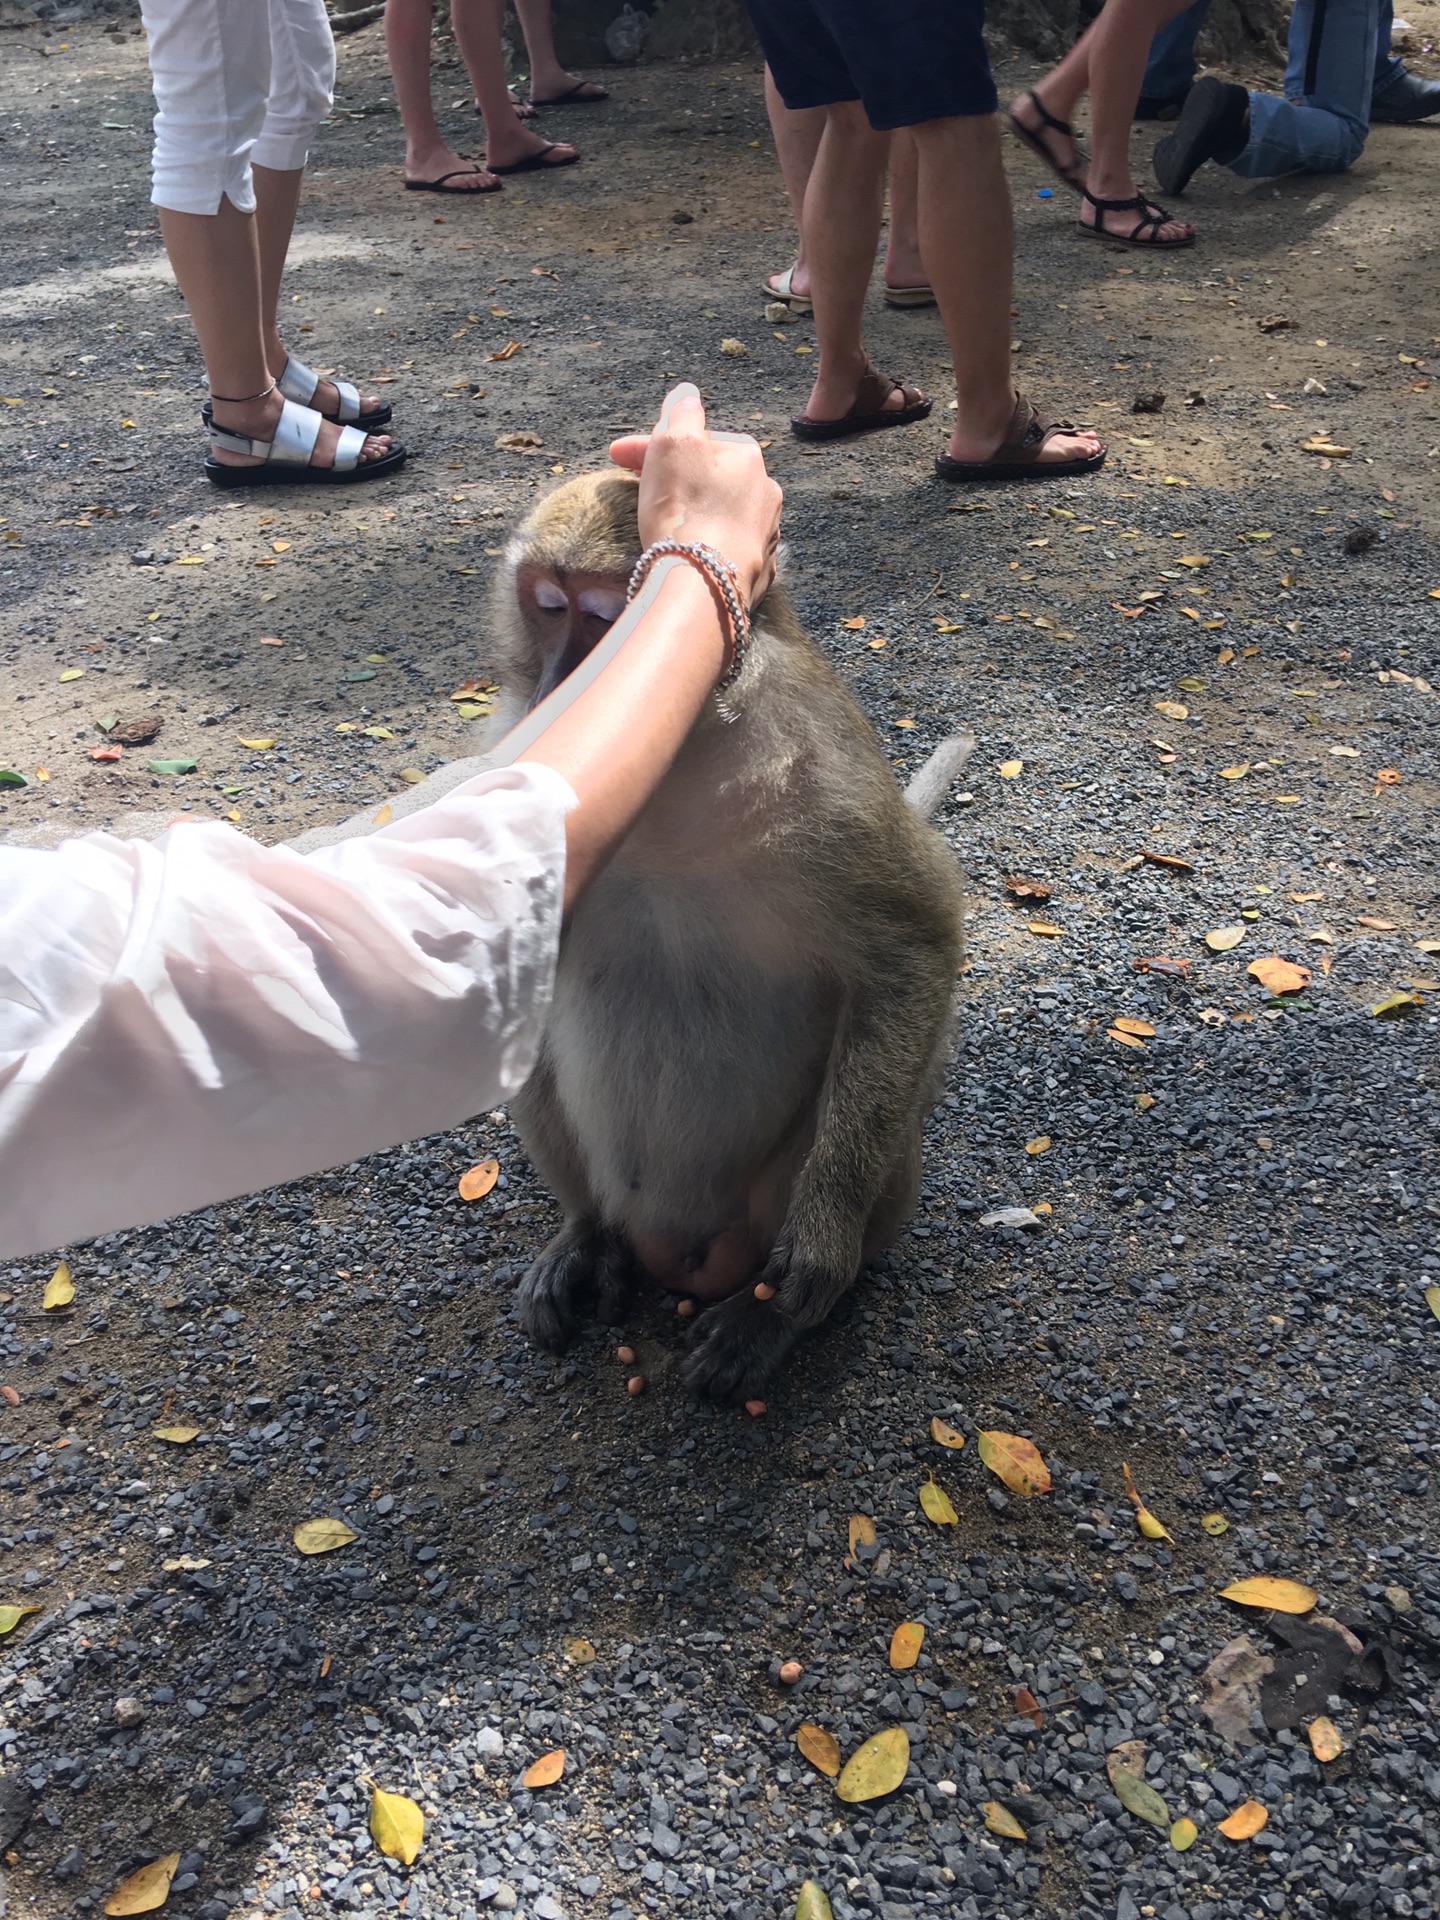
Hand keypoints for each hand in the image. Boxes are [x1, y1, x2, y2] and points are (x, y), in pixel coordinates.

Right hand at [609, 383, 781, 607]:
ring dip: (694, 511)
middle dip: (675, 479)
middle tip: (639, 492)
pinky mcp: (759, 571)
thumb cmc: (685, 509)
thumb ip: (681, 413)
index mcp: (748, 456)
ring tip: (662, 524)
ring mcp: (766, 534)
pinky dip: (707, 543)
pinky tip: (689, 551)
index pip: (694, 441)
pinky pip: (727, 547)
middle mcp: (766, 492)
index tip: (618, 458)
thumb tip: (688, 394)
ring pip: (721, 511)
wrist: (703, 584)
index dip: (652, 445)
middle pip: (710, 476)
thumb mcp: (674, 443)